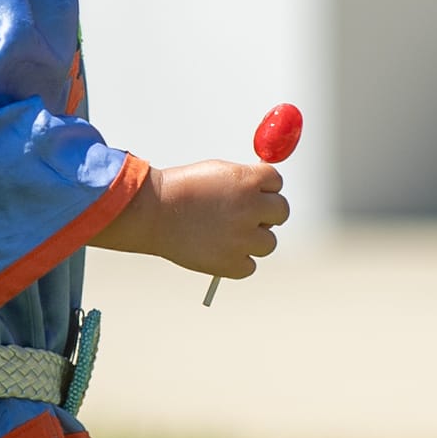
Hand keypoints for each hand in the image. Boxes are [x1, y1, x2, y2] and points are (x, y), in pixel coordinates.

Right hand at [143, 160, 288, 279]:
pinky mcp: (233, 264)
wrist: (154, 212)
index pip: (277, 182)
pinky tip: (219, 250)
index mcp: (248, 181)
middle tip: (249, 216)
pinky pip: (250, 265)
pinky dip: (238, 261)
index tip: (256, 193)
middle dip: (267, 213)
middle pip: (281, 212)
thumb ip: (246, 180)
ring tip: (226, 234)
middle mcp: (251, 208)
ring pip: (268, 242)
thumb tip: (267, 192)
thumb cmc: (182, 189)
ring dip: (253, 239)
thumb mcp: (218, 172)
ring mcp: (243, 238)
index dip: (265, 188)